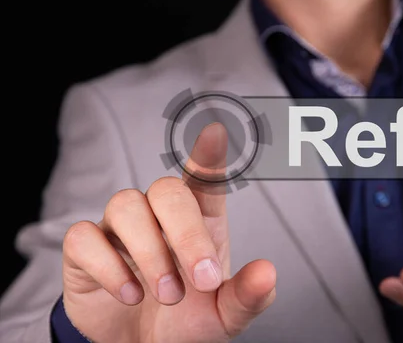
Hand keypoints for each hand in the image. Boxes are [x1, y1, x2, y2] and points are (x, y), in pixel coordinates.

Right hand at [62, 123, 275, 342]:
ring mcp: (120, 228)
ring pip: (126, 205)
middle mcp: (159, 215)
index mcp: (200, 221)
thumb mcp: (224, 317)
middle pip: (166, 190)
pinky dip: (108, 268)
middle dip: (186, 235)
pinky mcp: (85, 248)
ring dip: (150, 254)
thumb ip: (247, 297)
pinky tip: (128, 294)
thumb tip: (268, 273)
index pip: (204, 178)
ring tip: (168, 295)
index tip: (216, 132)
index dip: (208, 155)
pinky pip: (83, 237)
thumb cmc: (186, 322)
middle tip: (201, 282)